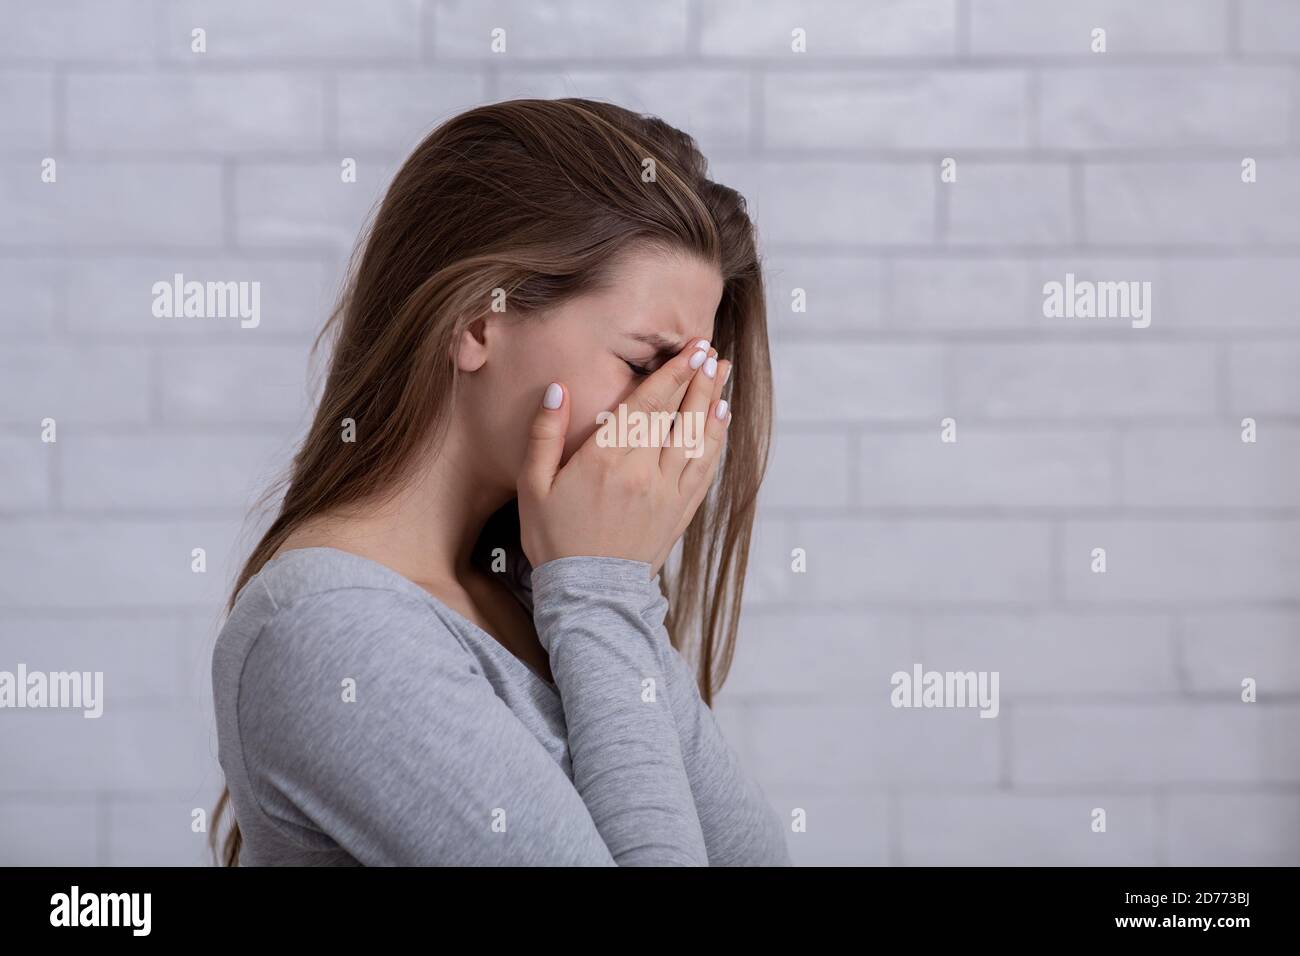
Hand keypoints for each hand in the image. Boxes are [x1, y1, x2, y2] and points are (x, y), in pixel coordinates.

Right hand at [517, 340, 732, 576]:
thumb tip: (558, 389)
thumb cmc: (554, 539)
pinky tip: (720, 421)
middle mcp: (643, 472)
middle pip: (678, 415)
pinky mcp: (679, 513)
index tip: (692, 348)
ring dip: (712, 403)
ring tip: (723, 375)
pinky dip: (716, 441)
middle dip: (698, 379)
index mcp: (606, 459)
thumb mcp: (533, 486)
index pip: (648, 404)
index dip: (673, 373)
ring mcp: (667, 494)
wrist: (587, 596)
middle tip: (712, 351)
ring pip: (697, 438)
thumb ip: (544, 435)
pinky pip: (704, 469)